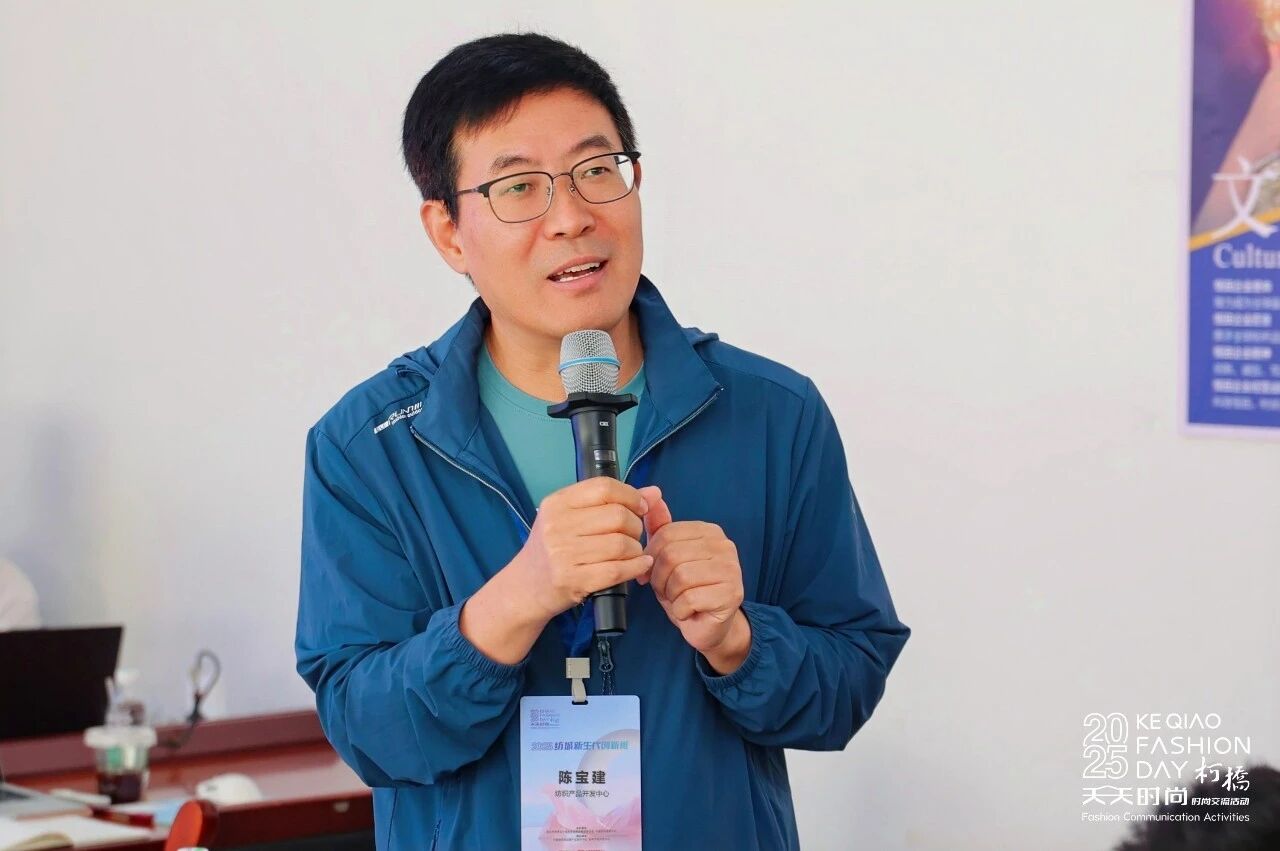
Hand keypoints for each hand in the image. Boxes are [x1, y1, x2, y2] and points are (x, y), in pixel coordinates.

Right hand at [513, 478, 656, 622]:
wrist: (525, 587)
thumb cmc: (552, 549)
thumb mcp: (571, 518)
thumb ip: (611, 502)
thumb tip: (654, 492)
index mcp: (557, 503)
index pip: (604, 488)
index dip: (631, 496)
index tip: (640, 507)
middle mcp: (557, 526)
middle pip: (617, 516)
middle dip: (636, 526)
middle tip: (633, 535)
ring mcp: (564, 554)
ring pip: (621, 544)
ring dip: (636, 549)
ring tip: (632, 552)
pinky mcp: (573, 581)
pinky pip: (617, 570)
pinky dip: (636, 566)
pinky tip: (640, 565)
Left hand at [638, 488, 749, 669]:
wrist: (709, 626)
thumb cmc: (687, 590)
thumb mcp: (668, 556)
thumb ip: (660, 526)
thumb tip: (651, 492)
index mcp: (709, 532)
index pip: (666, 534)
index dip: (651, 558)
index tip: (653, 573)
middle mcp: (725, 546)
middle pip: (671, 555)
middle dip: (660, 579)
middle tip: (668, 590)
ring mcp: (732, 570)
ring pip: (679, 577)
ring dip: (671, 595)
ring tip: (680, 599)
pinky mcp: (731, 595)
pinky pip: (688, 600)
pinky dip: (680, 610)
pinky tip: (689, 611)